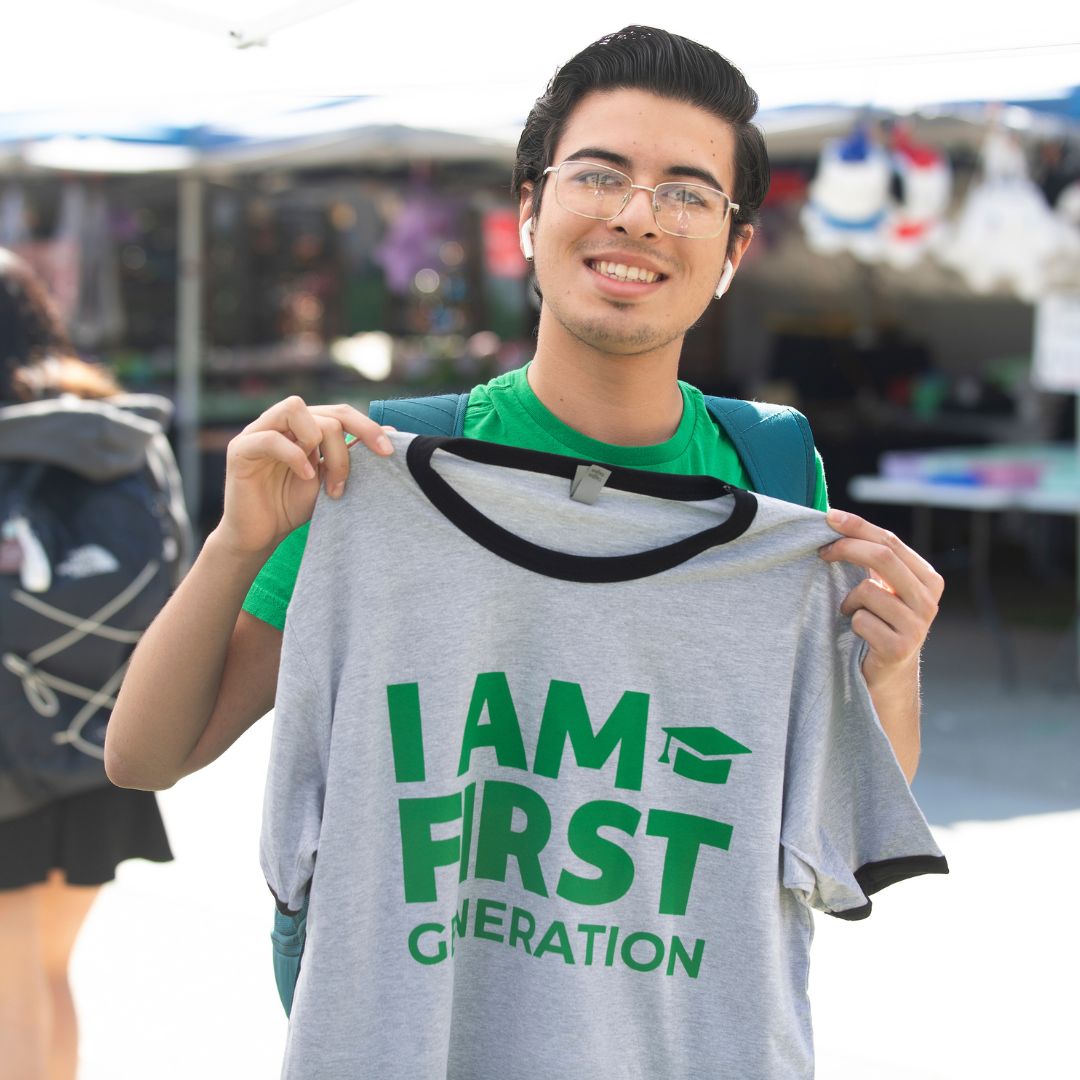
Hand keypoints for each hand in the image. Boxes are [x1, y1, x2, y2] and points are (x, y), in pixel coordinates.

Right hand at [218, 397, 393, 556]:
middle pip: (326, 412)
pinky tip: (305, 477)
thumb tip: (392, 430)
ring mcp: (259, 431)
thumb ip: (353, 456)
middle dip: (347, 443)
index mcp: (304, 426)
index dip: (367, 427)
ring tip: (321, 477)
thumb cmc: (293, 506)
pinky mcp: (240, 449)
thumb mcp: (330, 480)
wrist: (260, 535)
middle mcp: (282, 422)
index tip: (388, 453)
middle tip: (347, 481)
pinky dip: (294, 455)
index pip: (341, 412)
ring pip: (296, 410)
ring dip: (319, 442)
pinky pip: (270, 438)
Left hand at [818, 509, 943, 691]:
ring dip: (849, 601)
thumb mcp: (884, 589)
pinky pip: (861, 620)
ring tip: (853, 614)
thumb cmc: (880, 624)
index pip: (891, 542)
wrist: (888, 676)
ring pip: (867, 590)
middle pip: (883, 558)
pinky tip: (860, 635)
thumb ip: (874, 561)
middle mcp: (928, 600)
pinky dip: (851, 624)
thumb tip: (836, 522)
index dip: (858, 526)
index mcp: (927, 579)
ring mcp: (916, 625)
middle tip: (822, 551)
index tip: (830, 516)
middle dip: (846, 548)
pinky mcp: (899, 647)